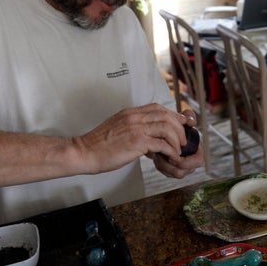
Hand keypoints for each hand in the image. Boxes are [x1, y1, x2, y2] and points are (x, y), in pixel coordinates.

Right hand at [70, 103, 202, 175]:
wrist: (84, 152)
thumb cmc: (99, 144)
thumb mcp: (118, 127)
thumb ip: (134, 127)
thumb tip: (150, 137)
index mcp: (130, 113)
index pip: (158, 108)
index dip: (173, 116)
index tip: (179, 125)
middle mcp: (135, 117)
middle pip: (167, 116)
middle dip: (179, 128)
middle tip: (183, 140)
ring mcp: (136, 129)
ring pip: (167, 128)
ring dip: (177, 140)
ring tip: (178, 150)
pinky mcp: (137, 142)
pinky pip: (162, 144)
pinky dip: (171, 151)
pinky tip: (171, 157)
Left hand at [151, 108, 204, 177]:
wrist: (167, 131)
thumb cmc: (177, 125)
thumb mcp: (183, 118)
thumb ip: (188, 115)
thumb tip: (191, 122)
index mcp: (197, 151)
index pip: (198, 162)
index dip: (187, 161)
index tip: (175, 154)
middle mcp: (190, 162)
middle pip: (182, 172)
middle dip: (170, 166)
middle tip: (161, 156)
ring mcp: (181, 167)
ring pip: (173, 173)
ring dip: (163, 166)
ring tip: (157, 155)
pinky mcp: (172, 169)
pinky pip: (167, 172)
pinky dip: (160, 165)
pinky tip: (156, 156)